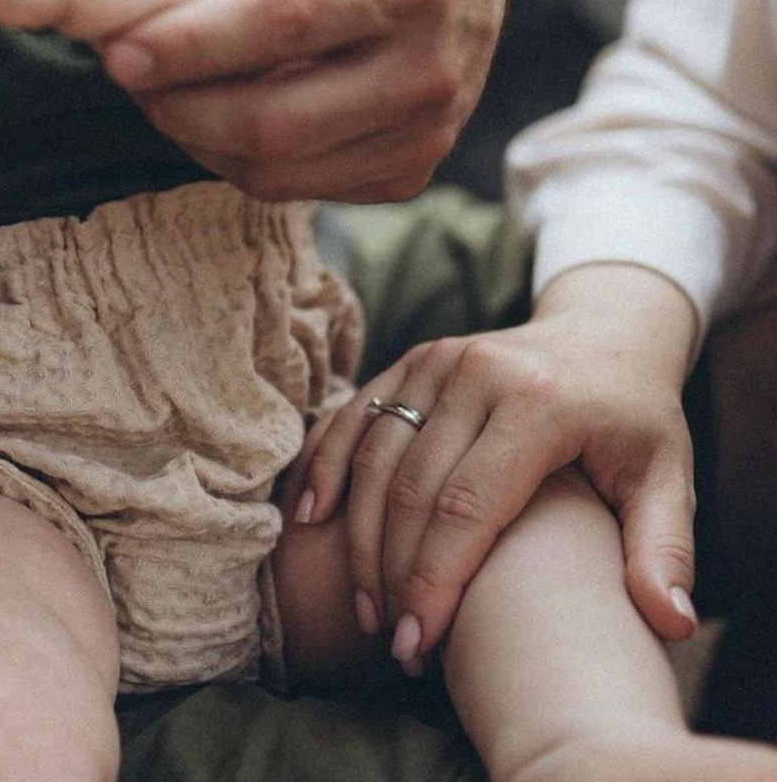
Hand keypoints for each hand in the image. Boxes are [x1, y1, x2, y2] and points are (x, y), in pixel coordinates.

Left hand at [100, 0, 509, 201]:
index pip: (283, 23)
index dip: (193, 44)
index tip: (120, 49)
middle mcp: (430, 66)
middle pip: (276, 121)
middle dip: (180, 107)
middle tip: (125, 74)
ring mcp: (425, 130)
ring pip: (277, 170)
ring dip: (197, 139)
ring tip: (160, 91)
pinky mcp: (409, 171)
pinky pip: (296, 188)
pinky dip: (234, 161)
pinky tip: (212, 116)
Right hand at [289, 264, 699, 667]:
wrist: (604, 335)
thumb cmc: (634, 419)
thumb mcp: (668, 477)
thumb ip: (663, 549)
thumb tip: (666, 622)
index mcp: (541, 402)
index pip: (469, 505)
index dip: (435, 580)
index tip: (418, 645)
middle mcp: (480, 371)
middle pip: (412, 486)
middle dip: (393, 572)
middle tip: (390, 640)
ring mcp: (439, 358)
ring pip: (375, 453)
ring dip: (358, 533)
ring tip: (363, 606)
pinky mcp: (413, 357)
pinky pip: (357, 414)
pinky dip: (328, 464)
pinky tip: (312, 517)